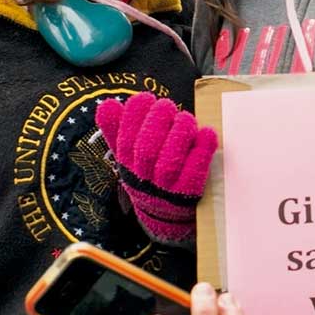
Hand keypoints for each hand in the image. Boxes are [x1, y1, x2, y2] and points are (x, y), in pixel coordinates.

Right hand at [97, 93, 218, 242]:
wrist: (165, 215)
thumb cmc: (147, 174)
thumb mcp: (128, 155)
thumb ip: (117, 130)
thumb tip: (107, 104)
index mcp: (127, 164)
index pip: (124, 139)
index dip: (134, 115)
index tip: (145, 98)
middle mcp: (145, 177)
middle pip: (146, 149)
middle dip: (157, 120)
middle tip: (167, 106)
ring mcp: (167, 187)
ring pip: (170, 160)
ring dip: (180, 132)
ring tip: (186, 118)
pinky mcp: (190, 192)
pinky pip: (196, 171)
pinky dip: (202, 149)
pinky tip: (207, 133)